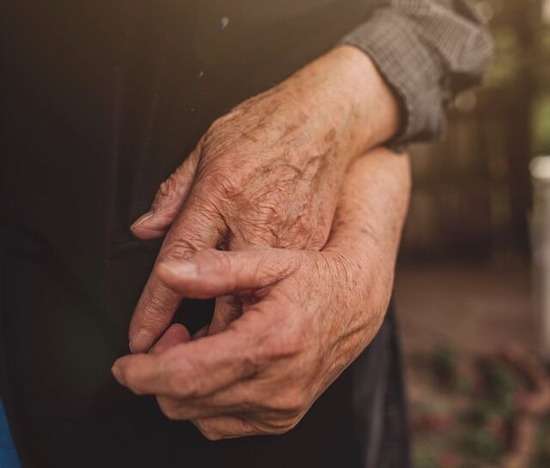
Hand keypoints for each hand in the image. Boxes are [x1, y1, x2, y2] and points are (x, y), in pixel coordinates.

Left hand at [112, 148, 410, 439]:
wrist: (354, 304)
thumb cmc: (312, 277)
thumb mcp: (268, 261)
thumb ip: (215, 268)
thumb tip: (167, 273)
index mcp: (269, 343)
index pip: (186, 376)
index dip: (143, 373)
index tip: (123, 365)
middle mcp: (277, 386)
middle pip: (186, 402)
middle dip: (160, 375)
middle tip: (174, 335)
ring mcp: (281, 408)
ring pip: (200, 417)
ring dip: (184, 387)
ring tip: (200, 345)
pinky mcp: (282, 418)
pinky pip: (222, 424)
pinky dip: (207, 400)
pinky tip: (219, 366)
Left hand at [127, 46, 398, 352]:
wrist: (326, 120)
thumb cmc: (264, 127)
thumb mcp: (207, 145)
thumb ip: (175, 193)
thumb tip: (146, 228)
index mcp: (220, 194)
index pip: (179, 263)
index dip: (156, 307)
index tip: (140, 338)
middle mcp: (255, 223)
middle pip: (220, 298)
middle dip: (194, 337)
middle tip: (171, 355)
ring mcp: (289, 239)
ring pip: (255, 303)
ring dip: (227, 332)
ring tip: (204, 351)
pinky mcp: (312, 246)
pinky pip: (282, 289)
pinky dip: (261, 311)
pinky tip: (248, 322)